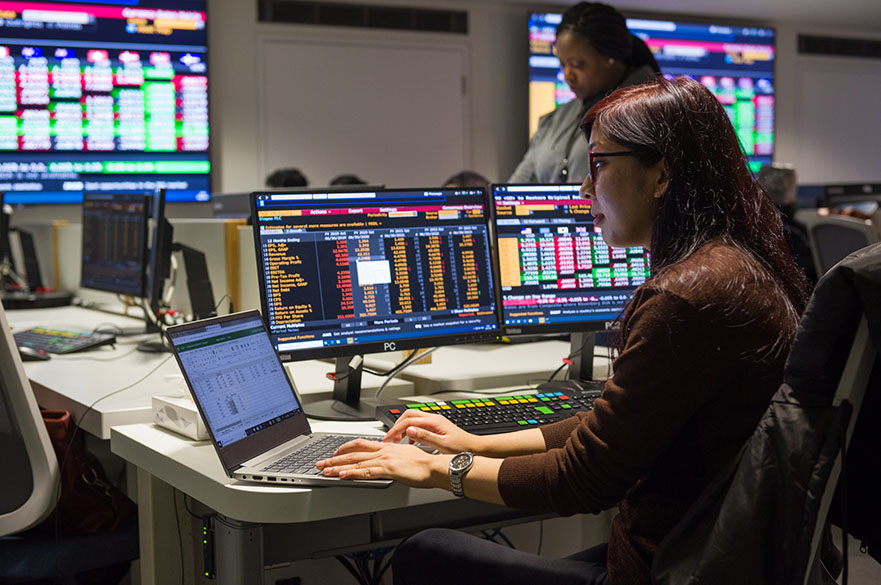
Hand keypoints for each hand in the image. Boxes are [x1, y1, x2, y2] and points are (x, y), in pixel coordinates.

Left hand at [315, 438, 447, 487]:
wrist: (435, 466)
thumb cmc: (425, 465)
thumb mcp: (406, 458)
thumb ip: (394, 459)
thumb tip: (389, 463)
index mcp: (387, 447)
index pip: (361, 444)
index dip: (345, 448)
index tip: (335, 453)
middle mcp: (383, 451)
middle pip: (353, 452)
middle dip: (334, 458)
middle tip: (321, 462)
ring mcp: (385, 459)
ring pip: (356, 462)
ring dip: (338, 467)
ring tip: (325, 470)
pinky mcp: (388, 469)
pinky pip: (366, 472)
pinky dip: (352, 473)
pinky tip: (343, 475)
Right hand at [383, 409, 480, 454]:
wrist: (475, 448)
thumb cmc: (462, 448)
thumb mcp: (442, 445)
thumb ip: (425, 437)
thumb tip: (410, 430)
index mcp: (434, 421)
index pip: (408, 420)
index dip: (396, 429)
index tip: (388, 438)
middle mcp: (434, 419)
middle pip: (408, 415)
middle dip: (397, 425)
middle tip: (390, 438)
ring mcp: (435, 422)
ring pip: (413, 419)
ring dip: (403, 428)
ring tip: (398, 440)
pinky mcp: (436, 427)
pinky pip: (418, 424)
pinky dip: (410, 431)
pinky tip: (411, 442)